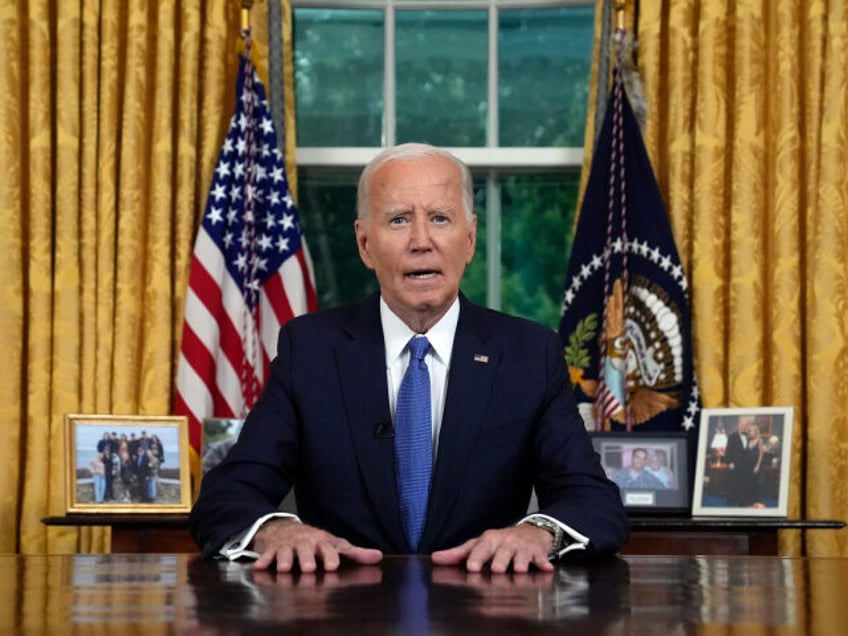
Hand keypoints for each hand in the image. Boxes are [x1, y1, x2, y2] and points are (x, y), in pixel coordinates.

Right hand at [251, 518, 383, 572]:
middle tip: (308, 569)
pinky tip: (259, 567)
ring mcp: (288, 545)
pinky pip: (267, 555)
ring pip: (286, 552)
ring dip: (284, 559)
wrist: (285, 528)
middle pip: (306, 549)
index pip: (328, 548)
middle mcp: (305, 542)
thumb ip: (355, 553)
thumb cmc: (315, 541)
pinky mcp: (272, 549)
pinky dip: (263, 560)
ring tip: (284, 569)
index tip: (332, 566)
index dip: (330, 556)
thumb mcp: (335, 544)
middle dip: (306, 558)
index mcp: (322, 541)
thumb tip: (378, 557)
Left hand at [430, 523, 554, 573]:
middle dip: (499, 561)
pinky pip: (541, 558)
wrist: (530, 532)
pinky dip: (543, 563)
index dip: (476, 558)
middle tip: (496, 570)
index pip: (481, 549)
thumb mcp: (479, 544)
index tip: (472, 567)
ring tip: (519, 570)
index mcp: (489, 540)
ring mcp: (521, 547)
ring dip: (520, 563)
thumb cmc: (500, 542)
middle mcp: (505, 543)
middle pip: (501, 553)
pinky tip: (546, 568)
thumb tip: (435, 558)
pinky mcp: (537, 552)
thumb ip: (458, 553)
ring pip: (520, 556)